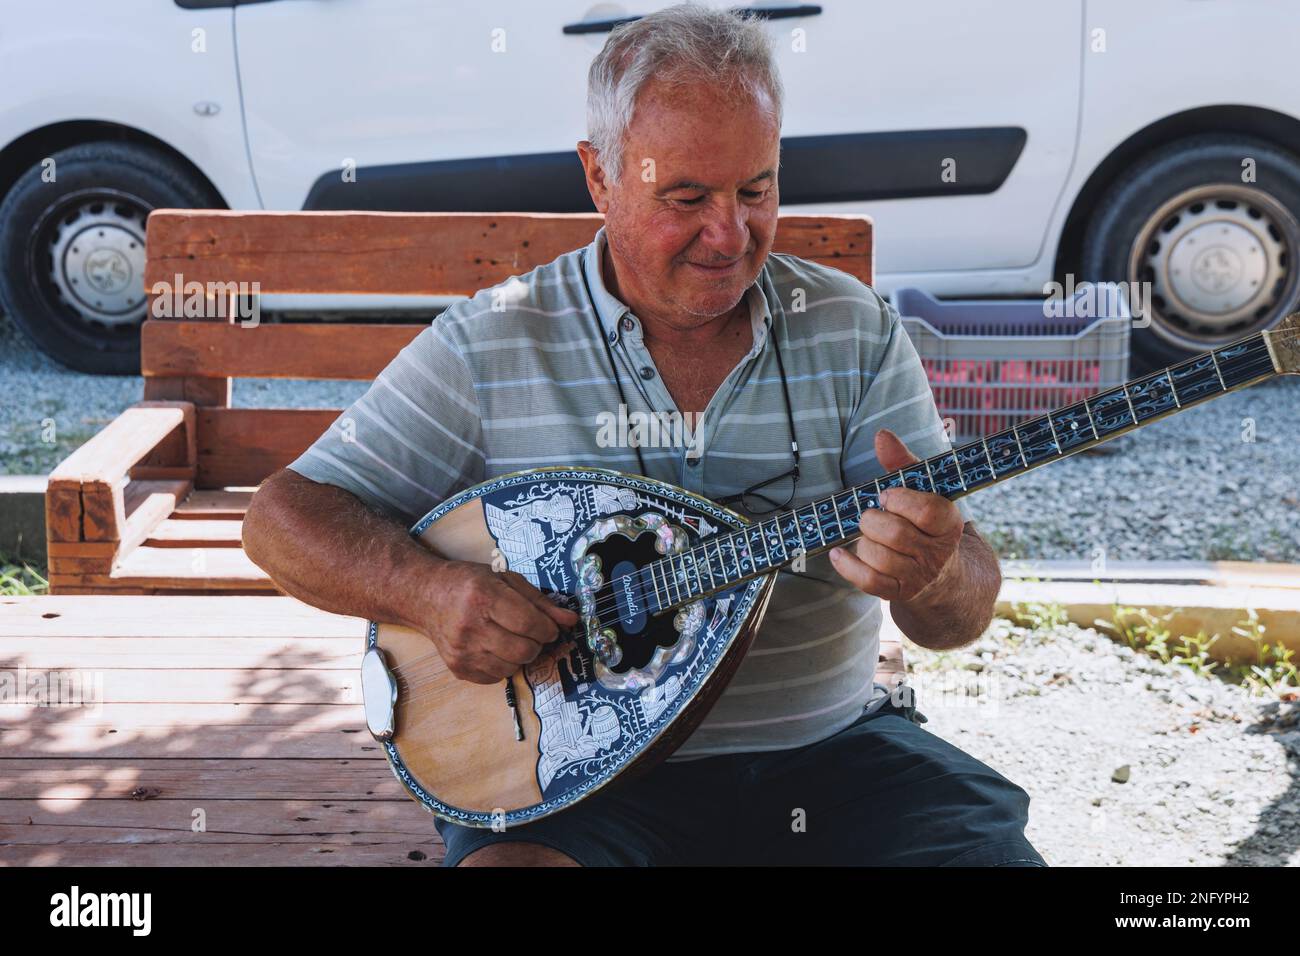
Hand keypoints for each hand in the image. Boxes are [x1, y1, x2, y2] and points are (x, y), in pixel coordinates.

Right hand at [416, 561, 578, 683]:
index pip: (528, 623)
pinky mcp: (457, 668)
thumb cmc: (470, 583)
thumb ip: (540, 601)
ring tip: (511, 638)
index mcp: (483, 596)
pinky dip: (504, 665)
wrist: (427, 597)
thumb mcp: (506, 580)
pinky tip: (495, 647)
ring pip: (512, 667)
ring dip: (521, 656)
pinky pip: (496, 677)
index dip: (548, 629)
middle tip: (533, 634)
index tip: (550, 628)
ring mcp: (461, 651)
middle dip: (537, 644)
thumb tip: (570, 620)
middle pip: (523, 650)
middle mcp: (469, 626)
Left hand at [829, 428, 964, 602]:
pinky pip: (868, 582)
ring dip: (863, 542)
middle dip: (873, 520)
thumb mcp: (922, 492)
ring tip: (867, 535)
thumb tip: (882, 435)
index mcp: (949, 524)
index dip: (901, 500)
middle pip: (896, 534)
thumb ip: (902, 463)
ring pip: (879, 558)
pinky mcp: (899, 593)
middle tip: (871, 515)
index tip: (887, 495)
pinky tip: (839, 553)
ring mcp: (918, 576)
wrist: (941, 576)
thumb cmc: (924, 524)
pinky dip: (847, 565)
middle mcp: (937, 553)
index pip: (928, 511)